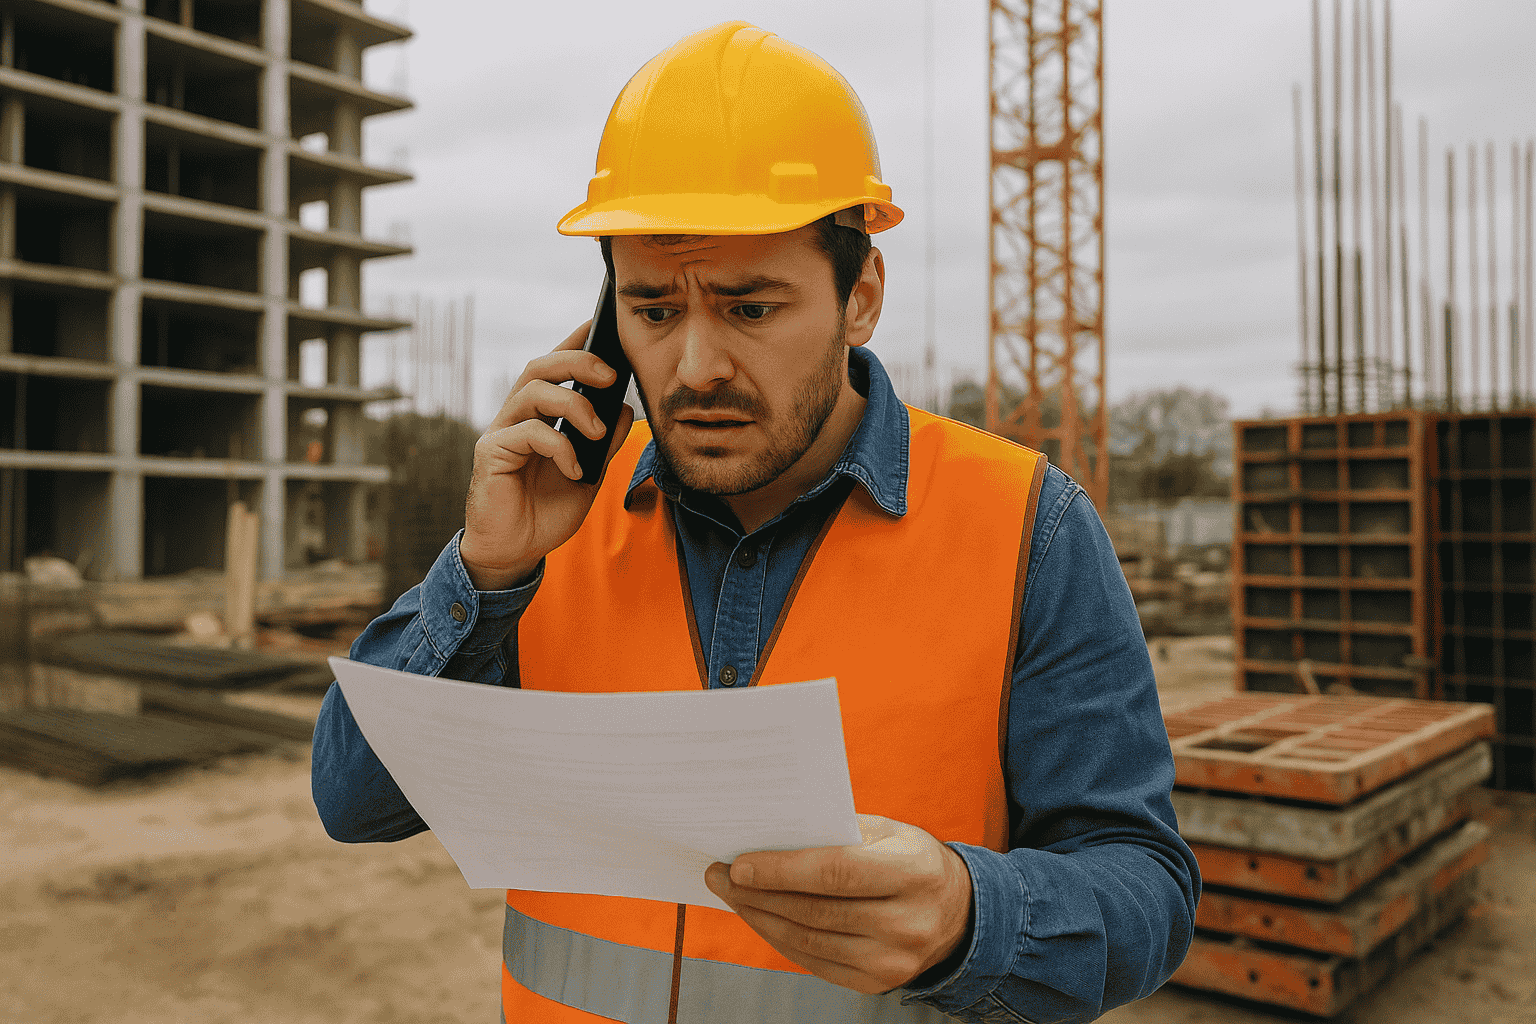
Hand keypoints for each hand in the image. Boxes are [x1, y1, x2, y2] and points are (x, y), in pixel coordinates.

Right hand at [459, 321, 635, 589]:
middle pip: (540, 367)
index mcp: (539, 415)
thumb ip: (602, 441)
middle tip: (610, 373)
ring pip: (532, 391)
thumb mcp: (588, 474)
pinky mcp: (491, 453)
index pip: (555, 368)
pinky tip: (574, 469)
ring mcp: (501, 432)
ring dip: (572, 404)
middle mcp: (516, 416)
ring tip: (595, 429)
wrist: (515, 551)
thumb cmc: (546, 510)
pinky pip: (528, 432)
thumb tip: (623, 406)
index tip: (601, 323)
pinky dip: (559, 446)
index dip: (575, 341)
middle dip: (577, 361)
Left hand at [704, 815, 972, 994]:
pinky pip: (813, 961)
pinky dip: (778, 938)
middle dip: (758, 893)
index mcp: (914, 872)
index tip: (739, 863)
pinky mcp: (877, 984)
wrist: (956, 913)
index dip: (782, 870)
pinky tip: (758, 917)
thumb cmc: (908, 858)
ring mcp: (893, 961)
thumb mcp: (887, 832)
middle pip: (814, 910)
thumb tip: (768, 835)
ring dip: (760, 916)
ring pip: (807, 940)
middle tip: (720, 874)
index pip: (836, 872)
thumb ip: (836, 832)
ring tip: (731, 894)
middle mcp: (907, 922)